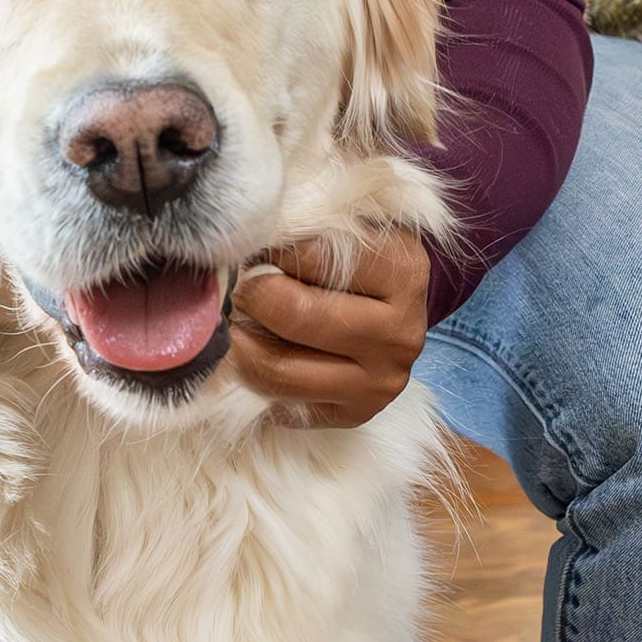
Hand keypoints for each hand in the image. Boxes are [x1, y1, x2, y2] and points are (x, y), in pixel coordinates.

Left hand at [228, 230, 429, 428]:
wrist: (393, 305)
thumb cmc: (361, 257)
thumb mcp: (347, 226)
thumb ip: (306, 228)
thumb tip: (243, 243)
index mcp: (403, 273)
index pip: (309, 256)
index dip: (268, 250)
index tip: (256, 247)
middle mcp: (400, 334)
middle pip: (294, 316)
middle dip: (250, 296)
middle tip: (238, 286)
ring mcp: (382, 383)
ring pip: (280, 370)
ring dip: (241, 343)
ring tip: (239, 320)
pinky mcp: (357, 415)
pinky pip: (282, 405)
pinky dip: (255, 381)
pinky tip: (259, 353)